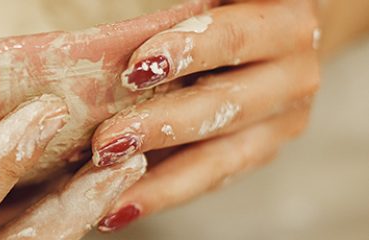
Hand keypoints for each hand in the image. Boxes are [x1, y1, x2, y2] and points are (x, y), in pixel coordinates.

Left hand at [89, 0, 319, 230]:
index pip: (233, 35)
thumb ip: (175, 13)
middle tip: (107, 142)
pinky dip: (165, 192)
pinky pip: (214, 176)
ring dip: (159, 177)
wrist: (274, 31)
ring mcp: (284, 114)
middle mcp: (293, 66)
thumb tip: (109, 40)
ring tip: (109, 188)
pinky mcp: (266, 147)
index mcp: (281, 14)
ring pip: (221, 154)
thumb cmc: (220, 6)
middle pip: (224, 103)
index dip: (189, 50)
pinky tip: (120, 205)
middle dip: (160, 126)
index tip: (137, 68)